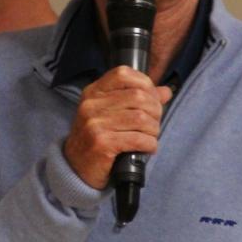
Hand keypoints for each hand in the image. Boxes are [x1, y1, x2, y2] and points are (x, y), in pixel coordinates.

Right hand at [64, 66, 171, 189]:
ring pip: (141, 118)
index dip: (145, 84)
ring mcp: (95, 123)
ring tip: (150, 137)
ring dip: (153, 130)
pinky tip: (147, 148)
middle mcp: (91, 104)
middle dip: (155, 111)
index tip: (152, 99)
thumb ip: (137, 100)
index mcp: (93, 92)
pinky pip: (138, 139)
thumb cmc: (97, 139)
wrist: (76, 168)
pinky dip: (150, 144)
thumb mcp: (111, 114)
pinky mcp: (101, 143)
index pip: (123, 73)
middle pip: (138, 96)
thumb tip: (165, 91)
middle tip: (154, 124)